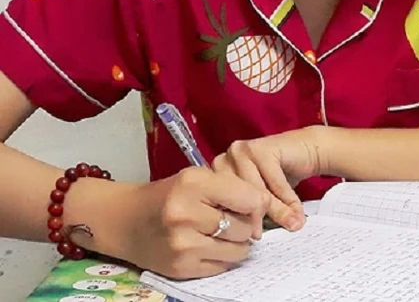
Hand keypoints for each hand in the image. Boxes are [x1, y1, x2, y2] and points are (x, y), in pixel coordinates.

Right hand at [115, 167, 270, 279]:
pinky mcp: (180, 268)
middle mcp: (186, 214)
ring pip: (240, 250)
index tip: (254, 205)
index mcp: (193, 184)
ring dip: (238, 243)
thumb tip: (267, 208)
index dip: (259, 203)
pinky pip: (223, 266)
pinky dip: (224, 257)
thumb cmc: (168, 195)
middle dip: (246, 224)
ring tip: (221, 233)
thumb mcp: (197, 178)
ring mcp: (182, 244)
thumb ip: (232, 188)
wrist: (123, 220)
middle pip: (247, 227)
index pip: (251, 198)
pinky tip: (208, 245)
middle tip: (232, 220)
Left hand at [212, 128, 320, 230]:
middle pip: (235, 197)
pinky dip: (288, 199)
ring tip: (291, 225)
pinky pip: (275, 182)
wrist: (305, 151)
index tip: (246, 240)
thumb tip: (245, 242)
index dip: (233, 222)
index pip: (217, 204)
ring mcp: (242, 152)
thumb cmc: (280, 176)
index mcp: (216, 173)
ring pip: (256, 191)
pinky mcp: (263, 148)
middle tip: (261, 236)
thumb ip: (251, 214)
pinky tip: (297, 211)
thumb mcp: (262, 199)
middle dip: (252, 218)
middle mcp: (224, 160)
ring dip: (276, 211)